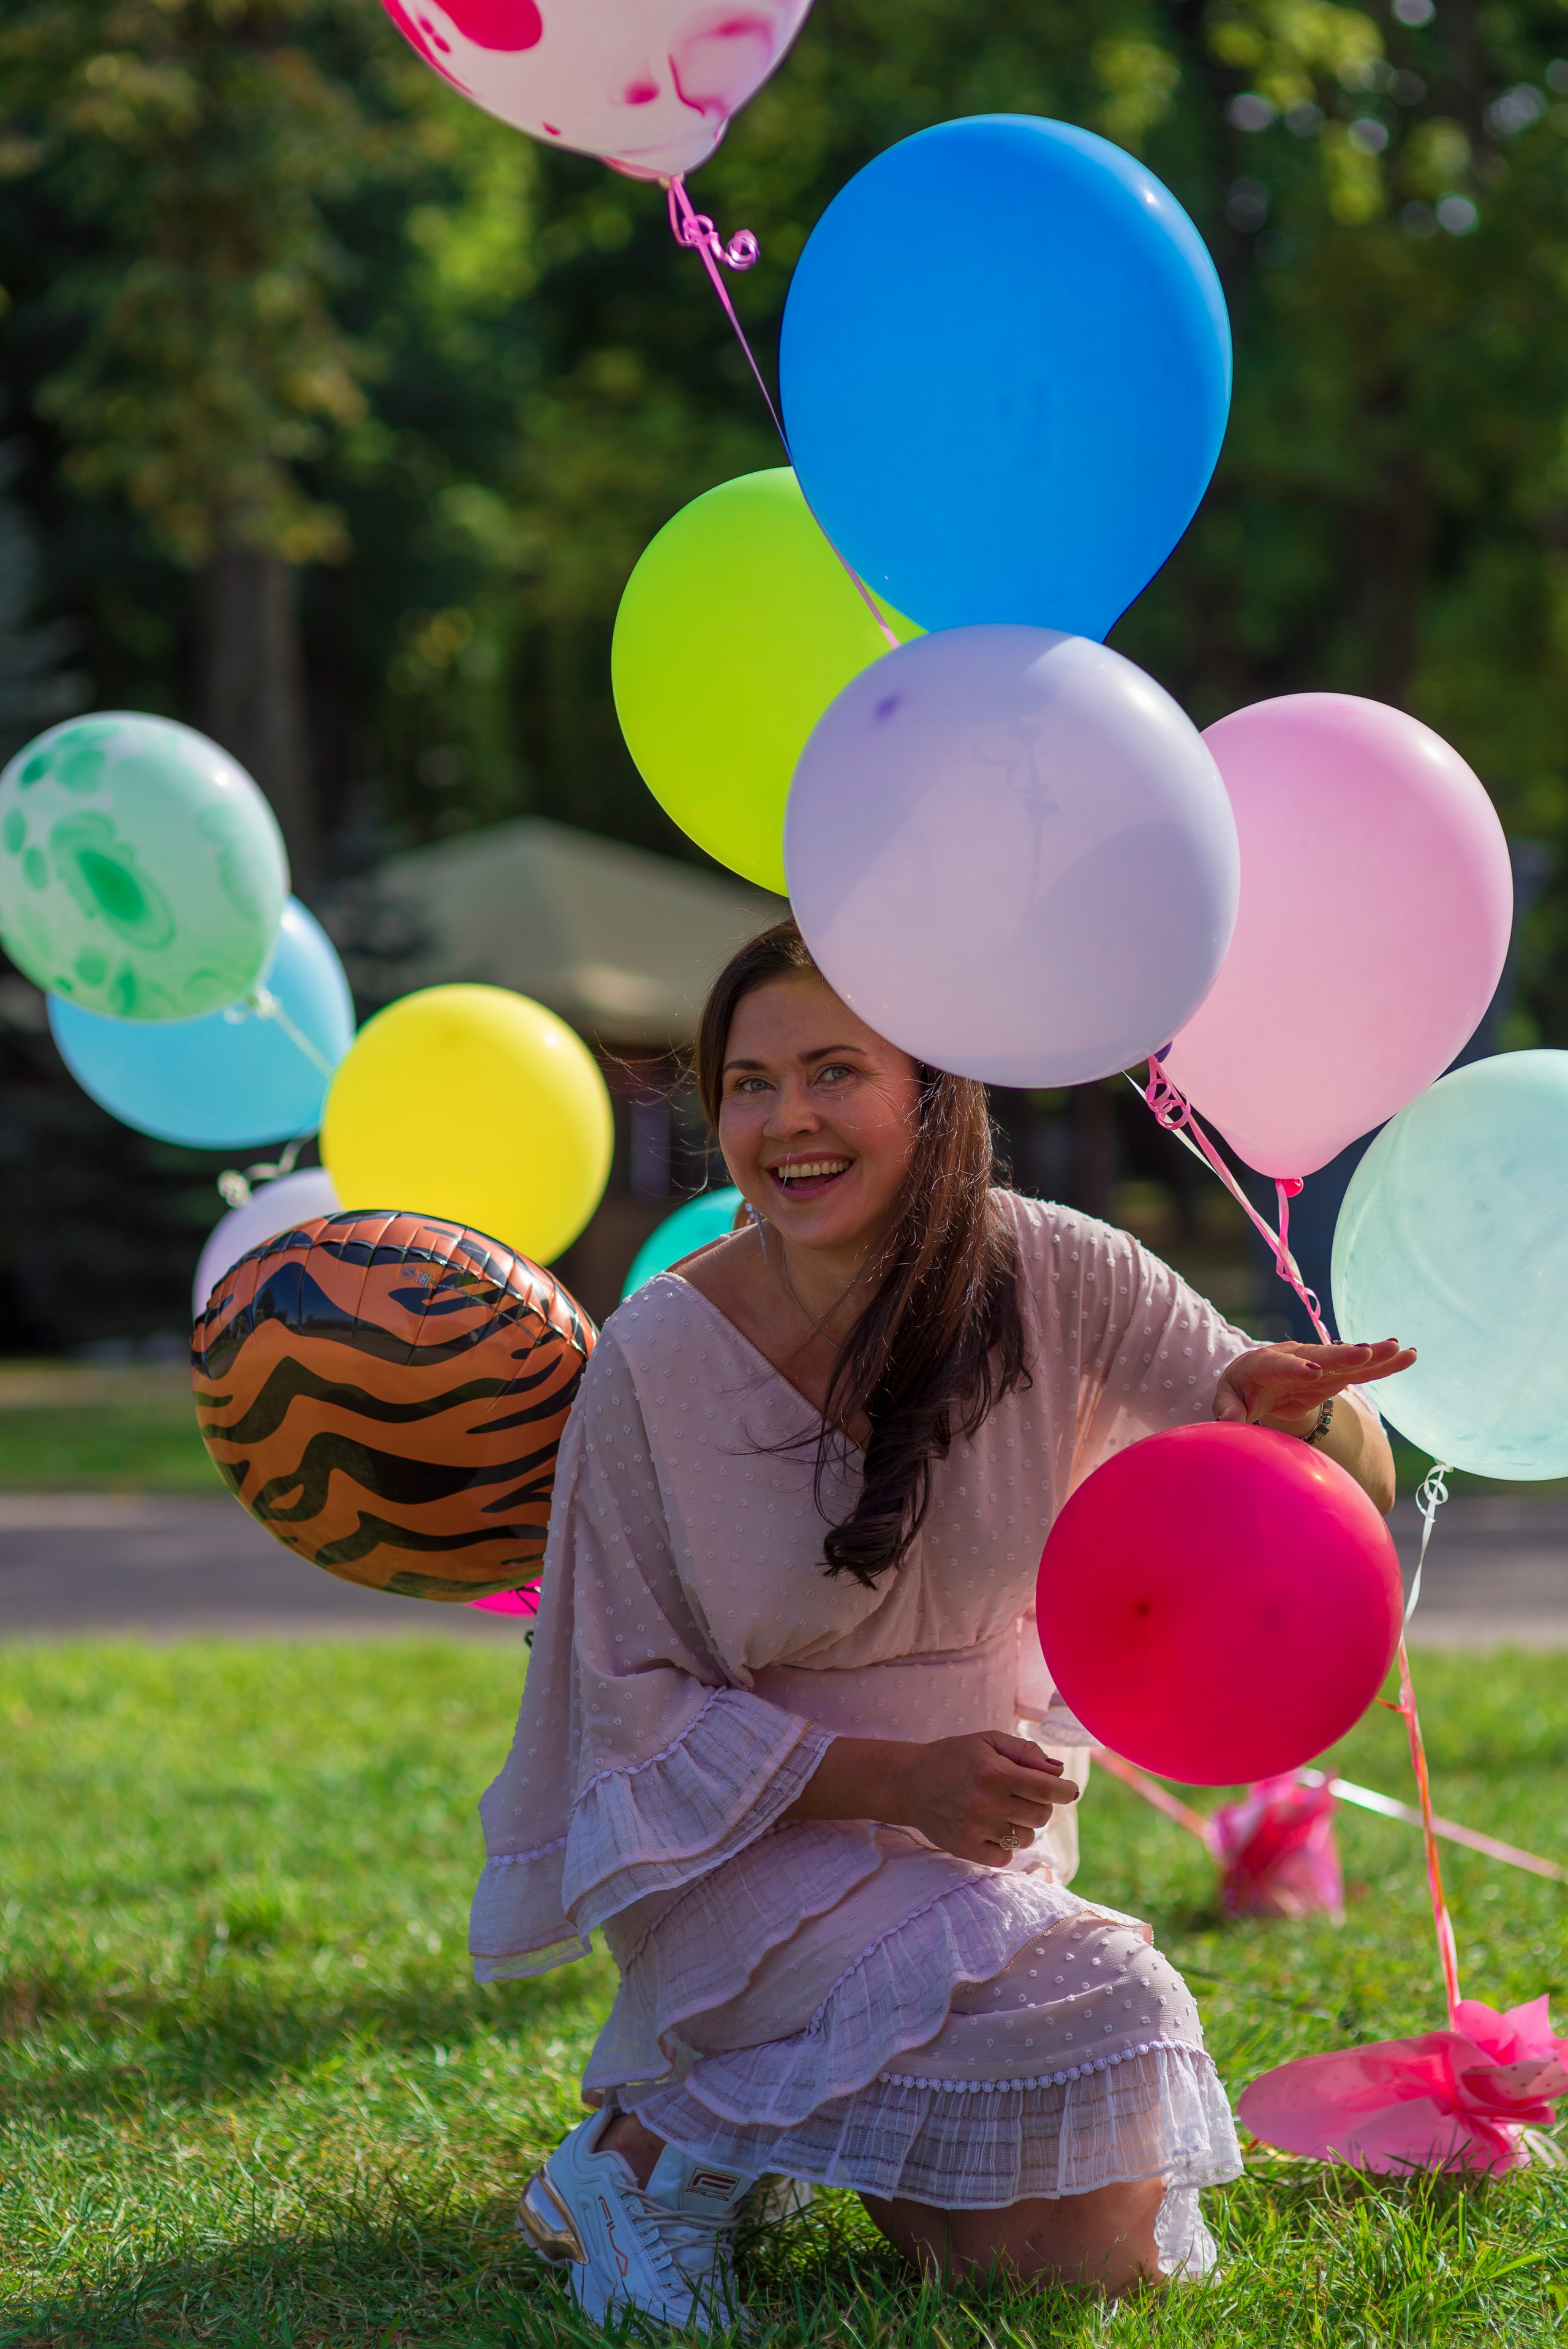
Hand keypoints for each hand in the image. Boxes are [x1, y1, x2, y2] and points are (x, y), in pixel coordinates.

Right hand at [893, 1730, 1078, 1867]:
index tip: (1069, 1790)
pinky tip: (991, 1829)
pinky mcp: (966, 1848)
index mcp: (995, 1773)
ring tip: (1003, 1810)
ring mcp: (976, 1829)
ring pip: (1025, 1837)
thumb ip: (1026, 1752)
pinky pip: (1005, 1857)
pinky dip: (1005, 1845)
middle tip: (1026, 1795)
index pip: (1047, 1790)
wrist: (909, 1783)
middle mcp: (987, 1803)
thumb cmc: (954, 1757)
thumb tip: (1058, 1772)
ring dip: (1022, 1824)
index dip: (1065, 1791)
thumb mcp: (988, 1741)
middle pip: (1040, 1815)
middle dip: (1041, 1804)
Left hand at [1214, 1338, 1415, 1438]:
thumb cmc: (1239, 1390)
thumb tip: (1228, 1421)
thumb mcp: (1227, 1399)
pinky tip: (1407, 1355)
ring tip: (1398, 1348)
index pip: (1280, 1365)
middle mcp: (1295, 1357)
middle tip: (1364, 1353)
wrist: (1255, 1378)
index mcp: (1264, 1364)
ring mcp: (1318, 1364)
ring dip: (1372, 1355)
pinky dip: (1383, 1365)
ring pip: (1346, 1360)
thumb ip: (1228, 1409)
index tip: (1313, 1372)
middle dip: (1341, 1355)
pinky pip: (1361, 1371)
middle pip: (1319, 1355)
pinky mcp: (1335, 1375)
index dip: (1295, 1368)